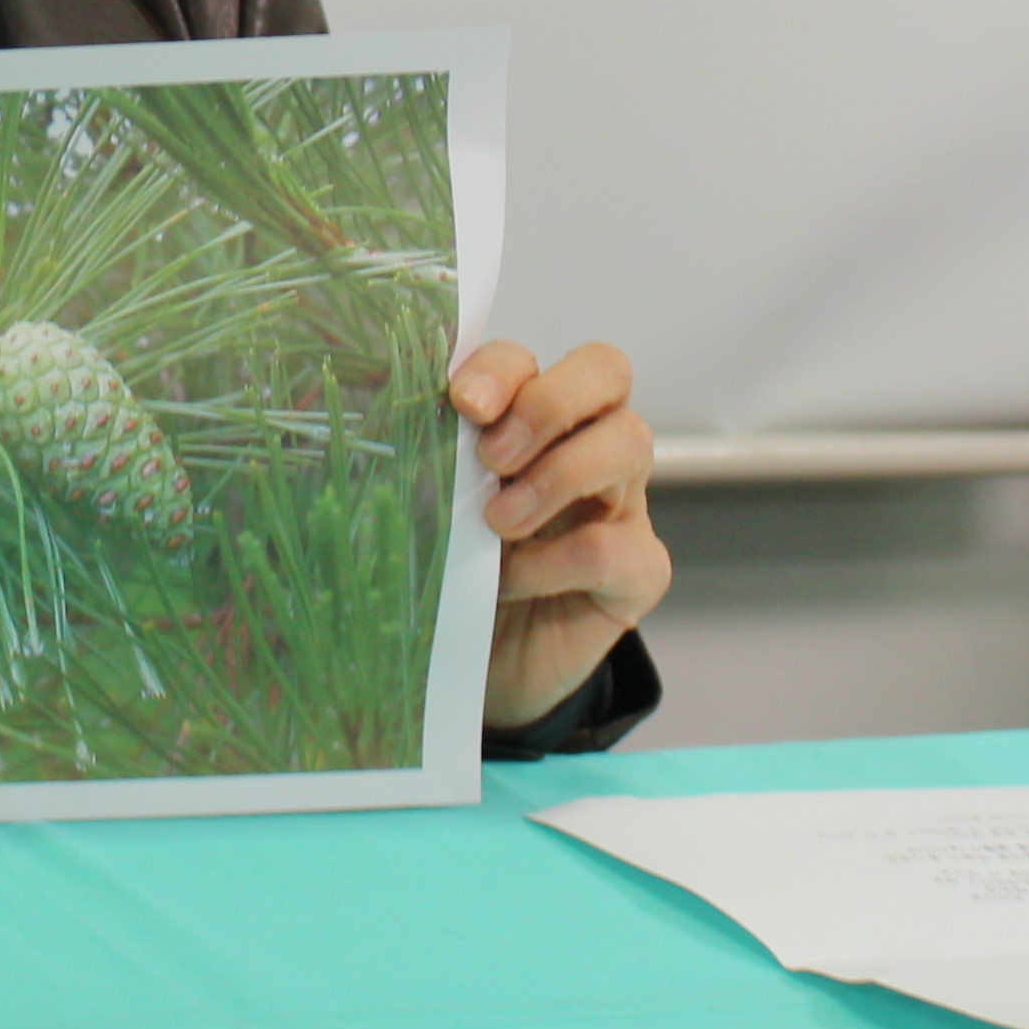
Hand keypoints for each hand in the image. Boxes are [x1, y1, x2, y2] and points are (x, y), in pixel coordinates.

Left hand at [451, 339, 667, 734]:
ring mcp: (622, 505)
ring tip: (498, 522)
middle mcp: (587, 445)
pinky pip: (617, 546)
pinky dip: (556, 561)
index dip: (500, 370)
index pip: (531, 359)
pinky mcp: (638, 572)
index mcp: (530, 419)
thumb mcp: (433, 510)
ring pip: (629, 441)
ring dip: (558, 474)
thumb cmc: (455, 574)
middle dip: (547, 405)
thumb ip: (428, 463)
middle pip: (605, 372)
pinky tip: (510, 582)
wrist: (482, 669)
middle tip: (492, 460)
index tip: (462, 405)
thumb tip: (389, 422)